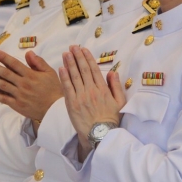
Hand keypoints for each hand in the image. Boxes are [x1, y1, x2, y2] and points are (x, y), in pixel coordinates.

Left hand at [0, 50, 62, 124]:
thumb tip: (28, 52)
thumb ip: (38, 62)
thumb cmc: (53, 89)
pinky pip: (4, 99)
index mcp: (31, 75)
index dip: (4, 58)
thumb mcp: (49, 72)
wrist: (55, 109)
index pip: (14, 64)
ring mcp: (19, 95)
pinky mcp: (17, 105)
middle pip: (5, 74)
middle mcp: (23, 84)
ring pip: (2, 86)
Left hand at [60, 45, 125, 161]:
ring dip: (69, 63)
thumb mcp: (120, 102)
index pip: (94, 69)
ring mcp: (80, 96)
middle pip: (83, 70)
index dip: (88, 58)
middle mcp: (91, 90)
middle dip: (77, 56)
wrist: (100, 135)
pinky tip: (61, 68)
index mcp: (102, 89)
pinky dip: (64, 77)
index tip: (84, 49)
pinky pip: (67, 88)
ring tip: (66, 53)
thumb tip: (113, 73)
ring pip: (74, 76)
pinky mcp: (72, 104)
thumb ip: (116, 86)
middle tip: (73, 47)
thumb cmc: (111, 120)